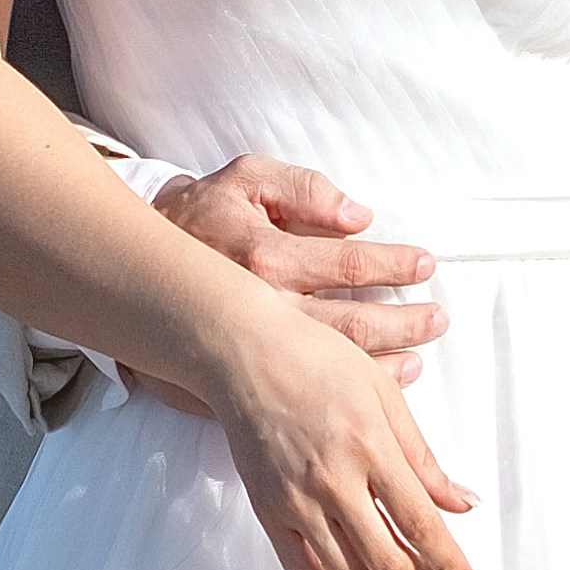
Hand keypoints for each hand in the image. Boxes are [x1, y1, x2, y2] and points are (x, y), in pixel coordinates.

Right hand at [153, 157, 443, 371]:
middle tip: (438, 318)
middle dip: (405, 322)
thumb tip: (357, 215)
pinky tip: (375, 384)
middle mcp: (264, 307)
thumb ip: (303, 188)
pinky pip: (303, 391)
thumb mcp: (244, 178)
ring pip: (333, 365)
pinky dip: (345, 389)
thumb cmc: (196, 214)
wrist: (131, 266)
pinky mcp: (235, 378)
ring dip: (386, 361)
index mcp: (269, 255)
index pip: (351, 264)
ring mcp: (251, 349)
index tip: (426, 265)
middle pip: (353, 324)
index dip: (395, 265)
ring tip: (420, 355)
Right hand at [214, 309, 483, 569]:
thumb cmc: (318, 361)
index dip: (451, 563)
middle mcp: (334, 480)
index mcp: (371, 446)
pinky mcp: (267, 510)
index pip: (420, 523)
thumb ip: (424, 459)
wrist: (244, 352)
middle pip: (387, 561)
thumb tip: (464, 504)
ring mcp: (296, 499)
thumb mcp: (385, 396)